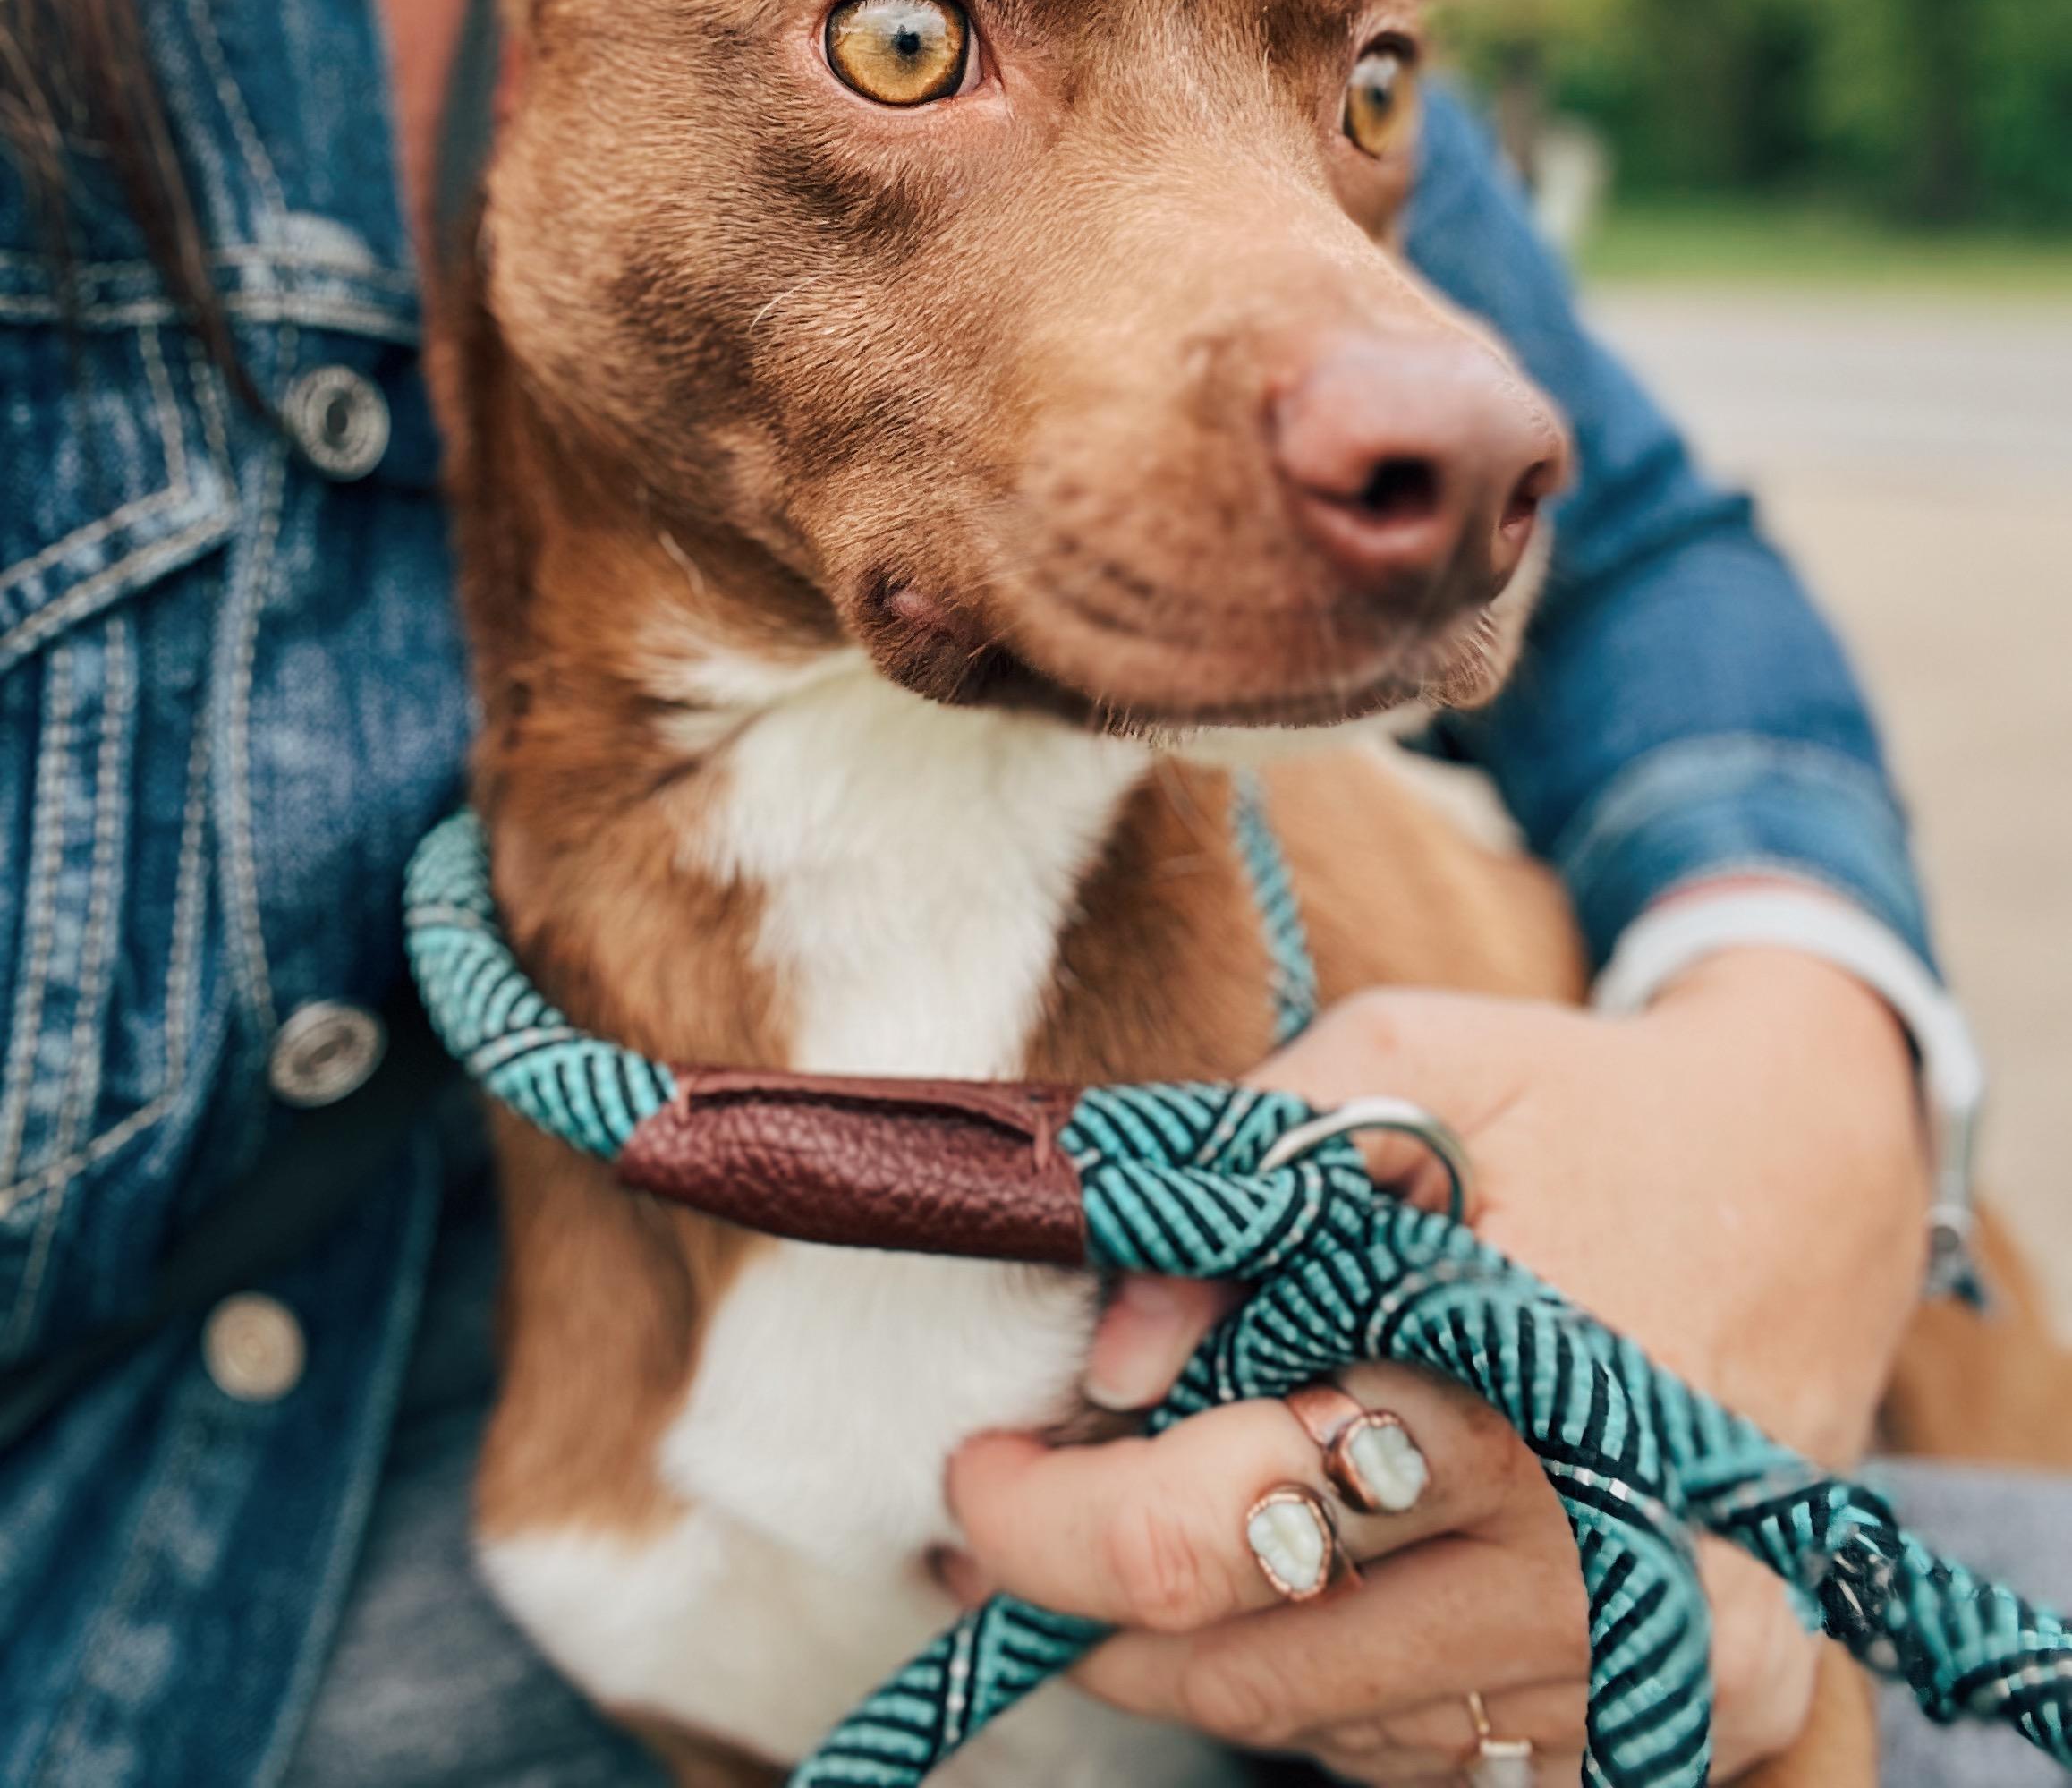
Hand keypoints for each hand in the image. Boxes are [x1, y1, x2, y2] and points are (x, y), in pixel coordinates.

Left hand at [947, 948, 1927, 1779]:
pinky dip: (1346, 1680)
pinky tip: (1325, 1564)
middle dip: (1090, 1603)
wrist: (1808, 1173)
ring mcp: (1644, 1657)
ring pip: (1333, 1729)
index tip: (970, 1473)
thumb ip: (1244, 1178)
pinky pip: (1445, 1754)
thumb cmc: (1577, 1100)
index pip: (1197, 1532)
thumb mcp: (1405, 1062)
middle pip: (1245, 1665)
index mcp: (1496, 1390)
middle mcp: (1581, 1562)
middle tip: (1016, 1524)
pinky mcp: (1685, 1701)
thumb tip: (1109, 1351)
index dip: (1041, 1518)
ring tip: (1171, 1518)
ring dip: (1216, 1646)